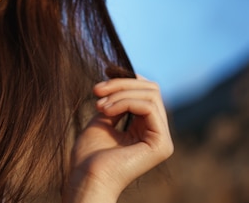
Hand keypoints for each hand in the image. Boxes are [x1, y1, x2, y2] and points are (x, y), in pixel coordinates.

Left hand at [65, 75, 173, 202]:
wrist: (86, 177)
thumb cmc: (89, 154)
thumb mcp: (103, 118)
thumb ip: (116, 101)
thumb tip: (126, 77)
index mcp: (145, 128)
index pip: (147, 91)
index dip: (128, 77)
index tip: (104, 71)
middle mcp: (157, 133)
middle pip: (151, 89)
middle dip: (121, 83)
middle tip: (96, 90)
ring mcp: (162, 140)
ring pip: (150, 94)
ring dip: (119, 93)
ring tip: (98, 104)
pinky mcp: (161, 145)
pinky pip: (149, 107)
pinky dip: (124, 102)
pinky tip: (106, 110)